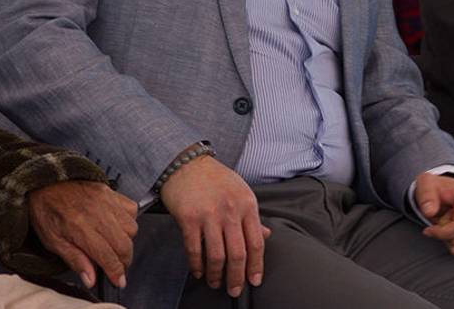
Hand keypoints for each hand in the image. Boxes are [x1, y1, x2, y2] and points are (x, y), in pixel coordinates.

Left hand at [27, 180, 137, 288]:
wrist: (44, 180)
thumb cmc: (45, 209)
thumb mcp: (52, 241)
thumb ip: (75, 259)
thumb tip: (90, 279)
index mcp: (80, 228)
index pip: (107, 256)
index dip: (116, 272)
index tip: (118, 281)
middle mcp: (97, 214)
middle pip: (124, 244)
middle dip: (124, 261)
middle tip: (117, 266)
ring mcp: (106, 201)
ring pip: (131, 228)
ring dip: (126, 241)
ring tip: (114, 245)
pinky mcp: (110, 191)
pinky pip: (131, 209)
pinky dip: (128, 220)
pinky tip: (116, 224)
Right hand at [159, 154, 270, 296]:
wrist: (187, 163)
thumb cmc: (216, 178)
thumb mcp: (241, 192)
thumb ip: (252, 216)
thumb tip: (266, 236)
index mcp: (247, 205)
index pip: (256, 243)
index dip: (256, 266)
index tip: (254, 280)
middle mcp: (230, 211)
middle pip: (238, 254)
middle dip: (237, 278)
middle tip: (234, 290)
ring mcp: (209, 215)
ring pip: (216, 256)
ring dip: (216, 275)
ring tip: (215, 282)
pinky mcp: (188, 218)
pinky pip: (194, 249)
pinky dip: (196, 265)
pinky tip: (198, 271)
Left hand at [414, 173, 453, 260]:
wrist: (450, 192)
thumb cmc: (439, 189)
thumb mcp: (426, 184)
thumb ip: (426, 196)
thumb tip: (429, 211)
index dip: (441, 232)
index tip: (429, 229)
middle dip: (444, 235)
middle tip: (440, 221)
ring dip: (450, 240)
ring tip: (448, 224)